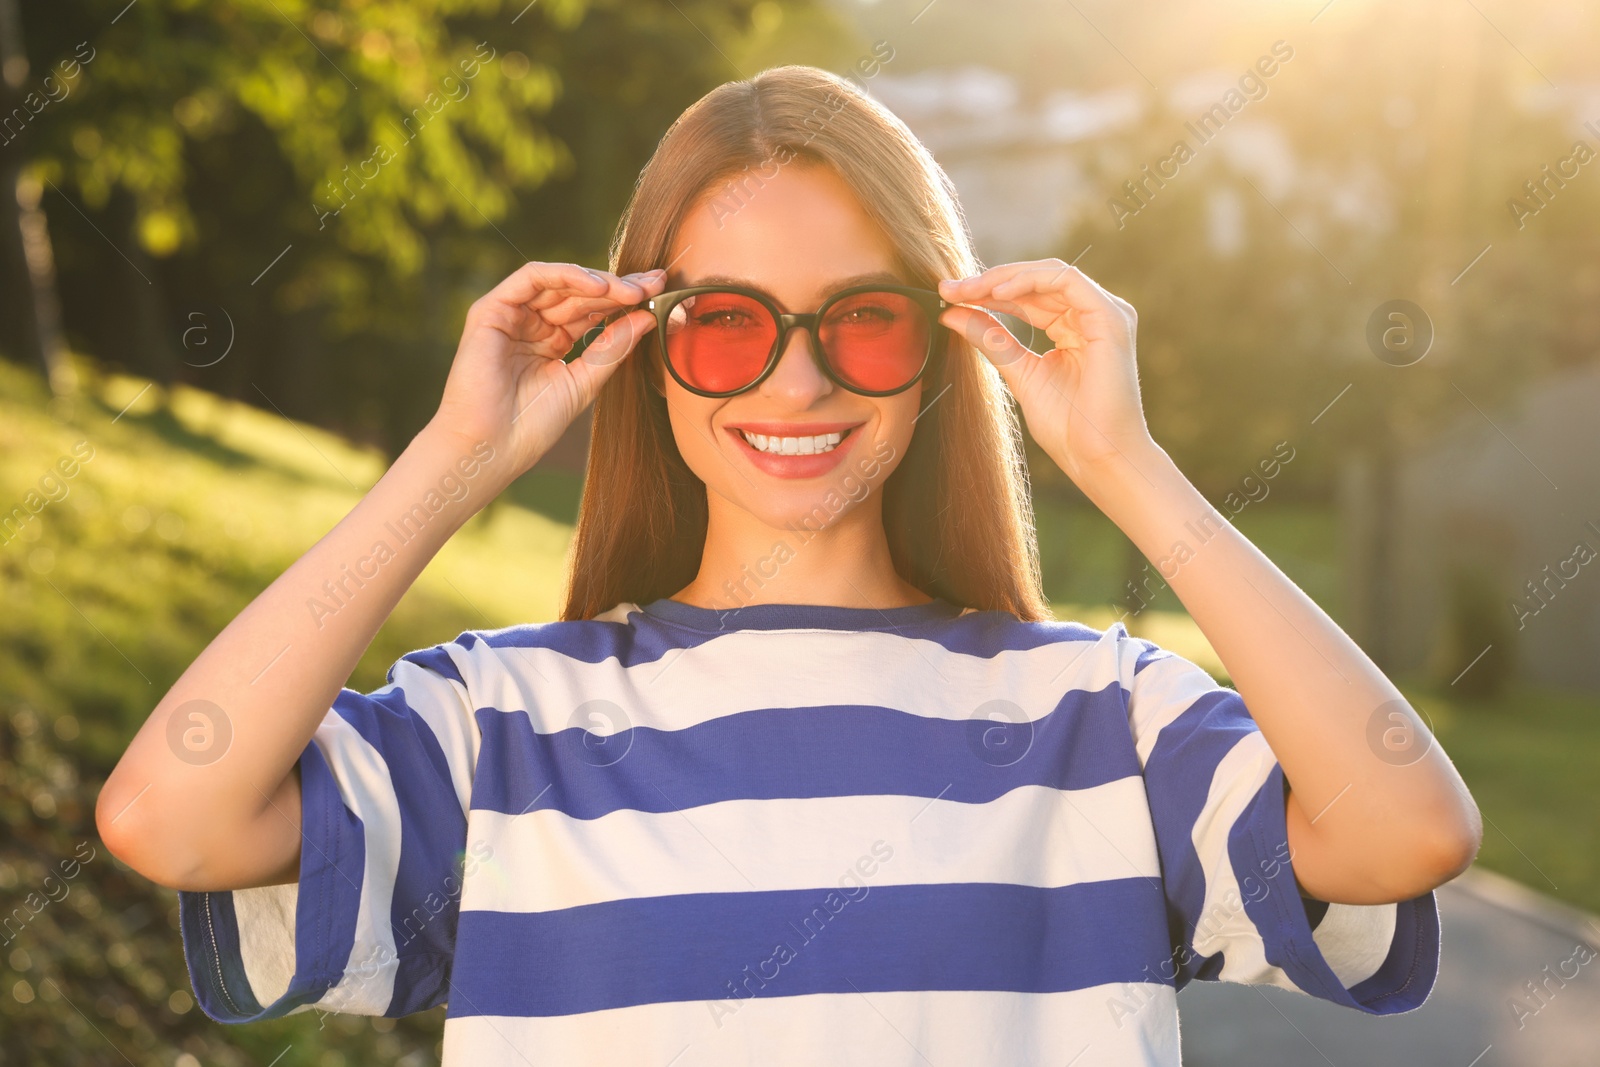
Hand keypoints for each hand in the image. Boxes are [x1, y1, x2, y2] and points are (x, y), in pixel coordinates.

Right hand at [427, 261, 664, 476]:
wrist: (492, 447)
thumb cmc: (532, 425)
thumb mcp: (585, 381)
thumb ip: (613, 347)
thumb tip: (647, 317)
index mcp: (552, 342)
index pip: (592, 311)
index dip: (624, 300)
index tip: (660, 293)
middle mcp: (532, 324)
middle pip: (579, 293)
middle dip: (618, 286)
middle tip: (653, 284)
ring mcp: (511, 315)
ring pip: (559, 281)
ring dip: (597, 281)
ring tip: (630, 290)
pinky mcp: (491, 309)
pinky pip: (532, 277)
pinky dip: (565, 275)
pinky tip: (598, 287)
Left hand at [938, 260, 1155, 485]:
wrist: (1098, 458)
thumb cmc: (1068, 427)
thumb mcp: (1019, 373)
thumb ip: (992, 340)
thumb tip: (952, 315)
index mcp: (1074, 327)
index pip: (1028, 296)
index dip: (988, 292)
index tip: (948, 297)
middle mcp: (1092, 315)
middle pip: (1037, 281)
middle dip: (990, 282)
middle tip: (949, 289)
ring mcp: (1106, 314)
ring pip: (1050, 273)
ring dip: (1005, 278)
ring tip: (968, 290)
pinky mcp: (1111, 318)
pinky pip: (1067, 281)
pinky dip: (1032, 281)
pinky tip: (999, 292)